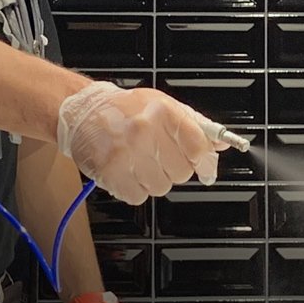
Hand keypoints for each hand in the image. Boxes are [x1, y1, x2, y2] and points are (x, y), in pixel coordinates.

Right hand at [56, 81, 229, 204]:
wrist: (82, 111)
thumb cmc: (125, 109)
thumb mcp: (164, 106)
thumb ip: (195, 126)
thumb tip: (222, 145)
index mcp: (162, 111)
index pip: (198, 146)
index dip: (203, 160)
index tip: (202, 166)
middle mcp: (145, 130)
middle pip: (182, 172)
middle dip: (174, 169)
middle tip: (158, 156)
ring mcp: (126, 153)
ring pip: (161, 187)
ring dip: (153, 180)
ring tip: (140, 162)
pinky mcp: (110, 172)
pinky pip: (138, 196)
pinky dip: (134, 189)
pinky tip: (127, 172)